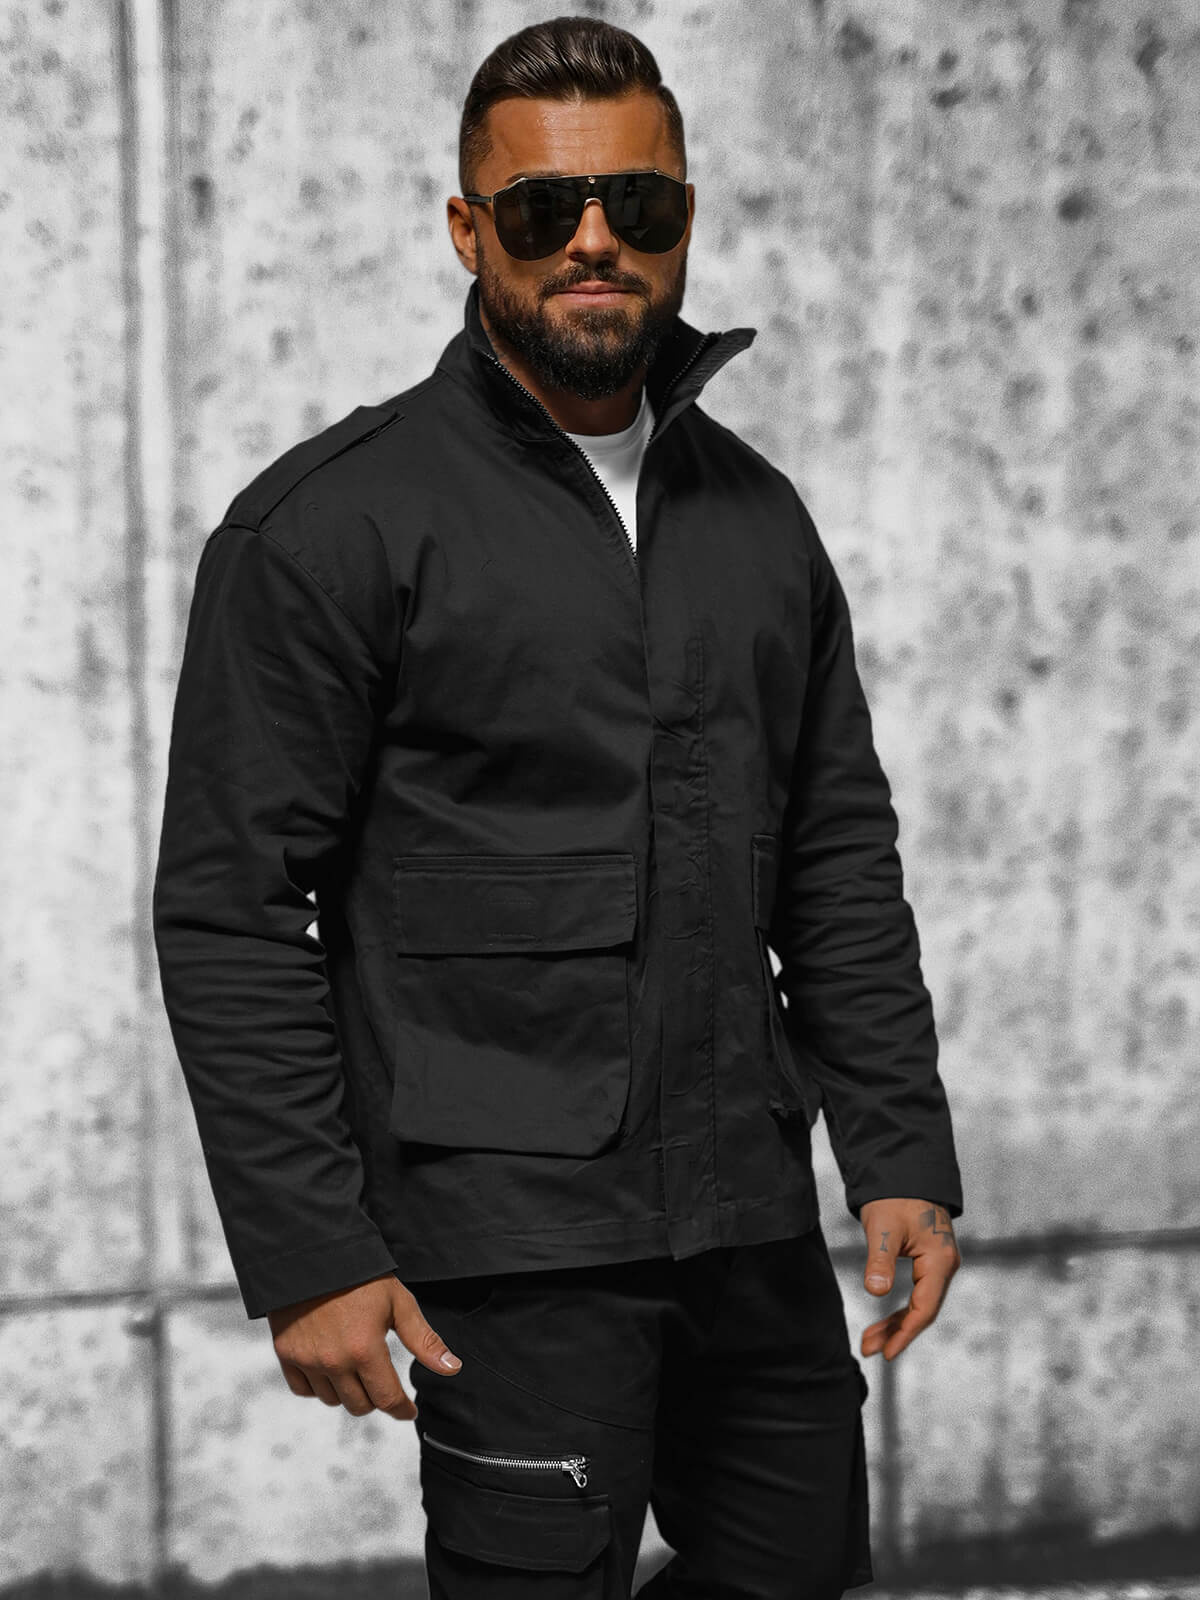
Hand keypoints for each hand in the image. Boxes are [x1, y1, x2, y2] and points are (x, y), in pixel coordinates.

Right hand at [267, 1271, 463, 1418]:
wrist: (313, 1254)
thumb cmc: (362, 1277)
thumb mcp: (399, 1303)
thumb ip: (424, 1340)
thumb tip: (453, 1369)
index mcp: (365, 1350)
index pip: (387, 1399)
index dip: (402, 1409)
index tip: (408, 1411)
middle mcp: (334, 1362)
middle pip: (359, 1406)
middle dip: (375, 1397)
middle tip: (381, 1379)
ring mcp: (307, 1360)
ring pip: (332, 1400)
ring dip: (347, 1392)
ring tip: (356, 1367)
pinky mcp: (286, 1354)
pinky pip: (304, 1390)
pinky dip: (319, 1385)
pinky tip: (330, 1367)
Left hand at [857, 1198, 960, 1360]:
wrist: (905, 1173)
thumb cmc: (894, 1198)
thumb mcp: (882, 1228)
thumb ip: (880, 1260)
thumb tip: (876, 1292)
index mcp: (940, 1260)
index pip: (925, 1308)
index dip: (906, 1333)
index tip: (886, 1353)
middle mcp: (946, 1265)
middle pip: (923, 1310)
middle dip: (897, 1332)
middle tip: (869, 1349)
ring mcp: (940, 1264)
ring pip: (921, 1304)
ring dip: (897, 1323)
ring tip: (870, 1340)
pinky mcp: (931, 1261)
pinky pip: (919, 1293)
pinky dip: (901, 1308)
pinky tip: (886, 1321)